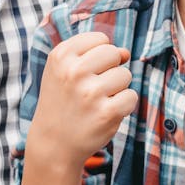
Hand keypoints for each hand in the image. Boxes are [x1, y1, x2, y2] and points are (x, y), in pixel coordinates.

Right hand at [25, 32, 136, 171]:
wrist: (53, 144)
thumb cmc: (64, 101)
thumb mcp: (65, 70)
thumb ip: (94, 53)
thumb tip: (125, 52)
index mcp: (61, 56)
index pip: (101, 39)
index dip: (98, 56)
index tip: (83, 73)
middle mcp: (74, 71)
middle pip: (115, 53)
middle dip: (110, 69)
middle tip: (91, 89)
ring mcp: (91, 93)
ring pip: (125, 75)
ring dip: (116, 89)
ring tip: (96, 103)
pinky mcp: (107, 113)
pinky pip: (131, 96)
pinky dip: (123, 106)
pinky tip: (105, 114)